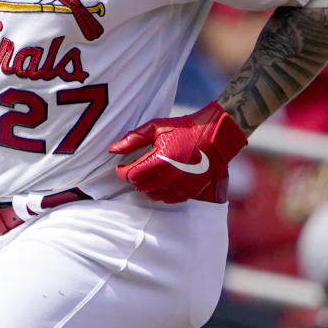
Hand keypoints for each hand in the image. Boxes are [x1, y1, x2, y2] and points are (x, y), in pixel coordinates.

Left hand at [108, 101, 247, 203]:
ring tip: (148, 173)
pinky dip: (160, 192)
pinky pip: (167, 199)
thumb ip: (133, 139)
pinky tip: (160, 181)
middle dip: (134, 178)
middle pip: (140, 186)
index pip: (131, 175)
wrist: (214, 137)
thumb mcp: (156, 127)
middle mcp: (170, 177)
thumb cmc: (184, 129)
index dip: (122, 172)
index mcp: (160, 160)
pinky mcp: (189, 192)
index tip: (121, 167)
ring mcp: (180, 187)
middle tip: (135, 168)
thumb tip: (113, 149)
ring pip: (152, 195)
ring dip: (146, 186)